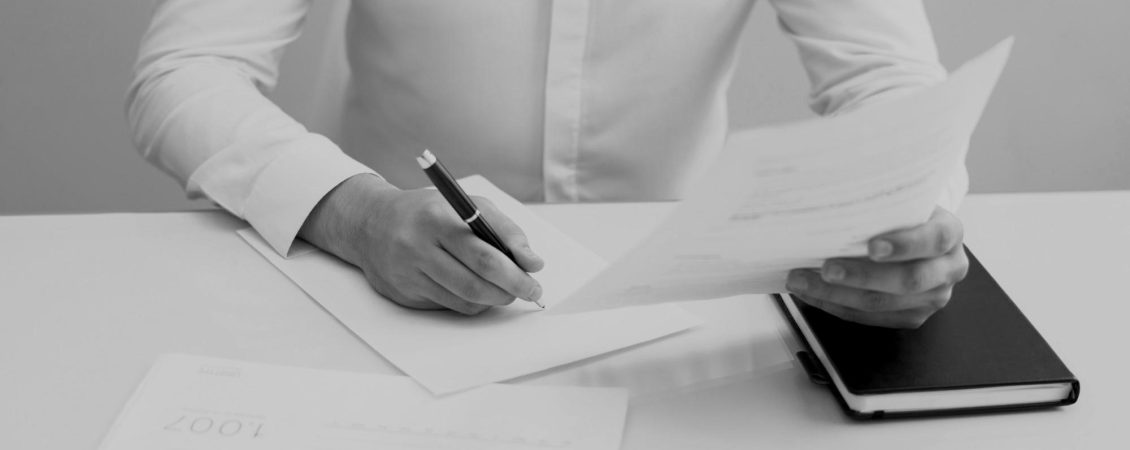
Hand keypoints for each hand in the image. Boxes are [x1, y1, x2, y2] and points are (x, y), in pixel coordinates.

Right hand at [299, 174, 544, 314]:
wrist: (370, 223)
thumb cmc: (427, 212)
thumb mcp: (466, 204)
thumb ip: (503, 229)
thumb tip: (532, 262)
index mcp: (437, 219)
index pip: (484, 255)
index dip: (515, 273)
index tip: (534, 279)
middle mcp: (418, 247)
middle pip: (475, 283)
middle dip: (510, 291)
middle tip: (528, 292)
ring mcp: (407, 274)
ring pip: (463, 300)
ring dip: (492, 299)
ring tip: (504, 290)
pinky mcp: (402, 294)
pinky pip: (448, 306)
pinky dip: (470, 303)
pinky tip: (476, 291)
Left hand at [786, 207, 968, 328]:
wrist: (913, 237)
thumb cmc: (900, 217)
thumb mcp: (901, 202)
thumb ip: (880, 206)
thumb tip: (829, 203)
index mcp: (950, 232)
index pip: (934, 239)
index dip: (904, 245)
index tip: (872, 246)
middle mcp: (948, 268)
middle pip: (908, 280)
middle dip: (861, 276)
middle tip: (826, 269)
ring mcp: (933, 297)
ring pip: (883, 304)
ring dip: (836, 295)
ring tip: (802, 281)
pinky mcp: (913, 317)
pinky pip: (870, 318)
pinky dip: (836, 305)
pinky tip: (812, 294)